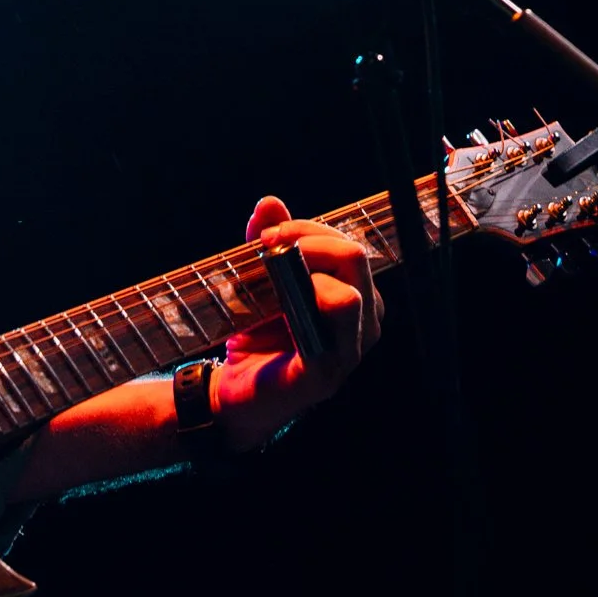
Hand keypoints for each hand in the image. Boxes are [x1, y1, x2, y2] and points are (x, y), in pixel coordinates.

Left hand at [212, 195, 382, 451]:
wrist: (232, 394)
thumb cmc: (256, 337)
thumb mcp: (260, 283)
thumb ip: (270, 243)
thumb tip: (269, 202)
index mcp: (358, 296)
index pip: (348, 244)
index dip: (307, 229)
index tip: (266, 234)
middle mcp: (365, 322)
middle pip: (355, 257)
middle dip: (306, 241)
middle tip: (265, 247)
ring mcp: (351, 351)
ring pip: (349, 291)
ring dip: (302, 273)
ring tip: (266, 279)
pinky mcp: (327, 373)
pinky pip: (328, 329)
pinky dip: (302, 305)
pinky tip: (276, 306)